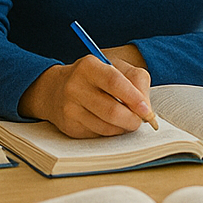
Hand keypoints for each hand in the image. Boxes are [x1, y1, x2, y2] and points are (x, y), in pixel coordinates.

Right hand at [19, 55, 153, 137]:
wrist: (56, 90)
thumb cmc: (94, 78)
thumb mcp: (115, 68)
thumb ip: (136, 82)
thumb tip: (147, 110)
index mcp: (88, 66)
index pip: (114, 82)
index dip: (134, 98)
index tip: (147, 110)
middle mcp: (75, 86)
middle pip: (112, 110)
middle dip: (132, 119)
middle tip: (140, 120)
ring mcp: (70, 108)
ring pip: (107, 127)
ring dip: (123, 127)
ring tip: (125, 120)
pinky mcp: (70, 126)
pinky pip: (99, 135)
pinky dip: (111, 132)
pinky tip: (109, 123)